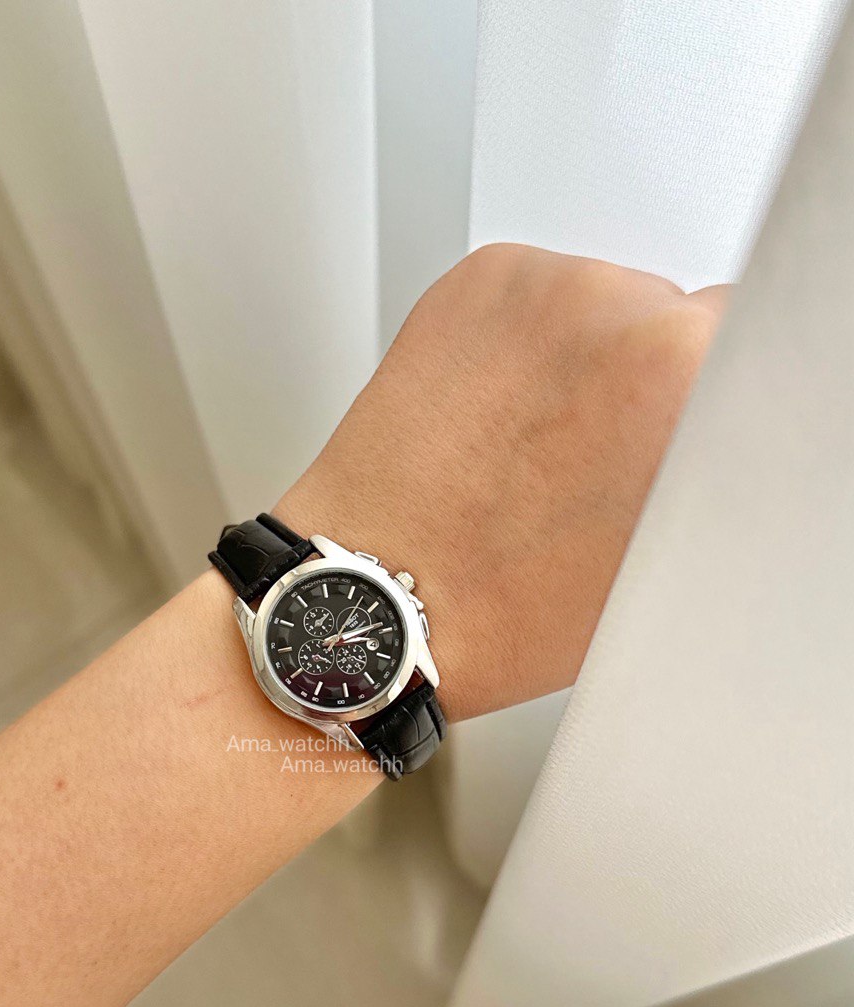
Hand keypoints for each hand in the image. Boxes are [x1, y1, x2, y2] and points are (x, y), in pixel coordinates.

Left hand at [276, 244, 726, 719]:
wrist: (381, 591)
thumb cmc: (511, 602)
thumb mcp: (667, 556)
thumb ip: (711, 464)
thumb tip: (715, 421)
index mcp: (690, 379)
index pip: (751, 338)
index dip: (711, 396)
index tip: (682, 427)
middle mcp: (622, 312)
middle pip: (678, 319)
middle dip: (652, 382)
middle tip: (601, 458)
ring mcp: (545, 284)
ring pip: (606, 304)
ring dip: (587, 359)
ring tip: (533, 446)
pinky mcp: (481, 278)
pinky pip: (538, 297)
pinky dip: (526, 344)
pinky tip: (496, 416)